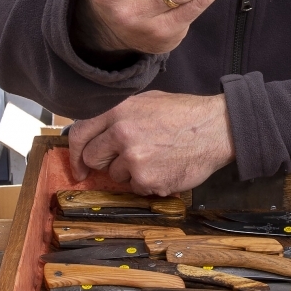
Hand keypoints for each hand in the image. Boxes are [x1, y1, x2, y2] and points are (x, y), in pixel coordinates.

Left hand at [70, 92, 235, 195]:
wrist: (216, 129)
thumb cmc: (184, 114)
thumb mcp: (146, 101)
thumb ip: (118, 115)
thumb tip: (96, 132)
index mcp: (118, 111)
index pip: (80, 134)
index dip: (74, 153)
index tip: (78, 166)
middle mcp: (121, 135)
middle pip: (93, 159)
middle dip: (106, 162)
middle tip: (127, 158)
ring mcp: (134, 160)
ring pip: (116, 176)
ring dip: (130, 173)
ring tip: (155, 158)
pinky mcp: (147, 181)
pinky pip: (137, 188)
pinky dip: (148, 183)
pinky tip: (165, 167)